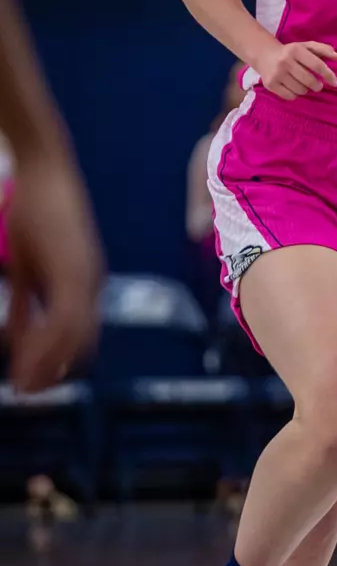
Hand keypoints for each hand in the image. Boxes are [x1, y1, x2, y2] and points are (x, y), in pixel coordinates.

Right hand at [5, 153, 103, 392]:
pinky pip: (66, 316)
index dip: (59, 362)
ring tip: (25, 386)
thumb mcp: (29, 262)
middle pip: (82, 343)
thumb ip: (28, 299)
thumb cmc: (36, 211)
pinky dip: (47, 342)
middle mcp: (91, 284)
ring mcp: (87, 277)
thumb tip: (16, 332)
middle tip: (29, 393)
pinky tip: (26, 358)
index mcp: (84, 283)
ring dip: (48, 364)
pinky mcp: (75, 269)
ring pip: (74, 336)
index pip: (80, 336)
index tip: (36, 382)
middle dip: (55, 370)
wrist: (46, 171)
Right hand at [250, 41, 336, 100]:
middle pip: (310, 81)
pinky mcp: (270, 84)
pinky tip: (293, 87)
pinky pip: (290, 96)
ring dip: (306, 90)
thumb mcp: (306, 46)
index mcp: (296, 50)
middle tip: (317, 85)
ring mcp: (276, 73)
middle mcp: (285, 61)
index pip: (317, 65)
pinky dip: (295, 95)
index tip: (335, 83)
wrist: (264, 54)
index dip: (329, 75)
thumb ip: (322, 49)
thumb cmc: (291, 52)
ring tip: (302, 84)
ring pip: (301, 90)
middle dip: (317, 86)